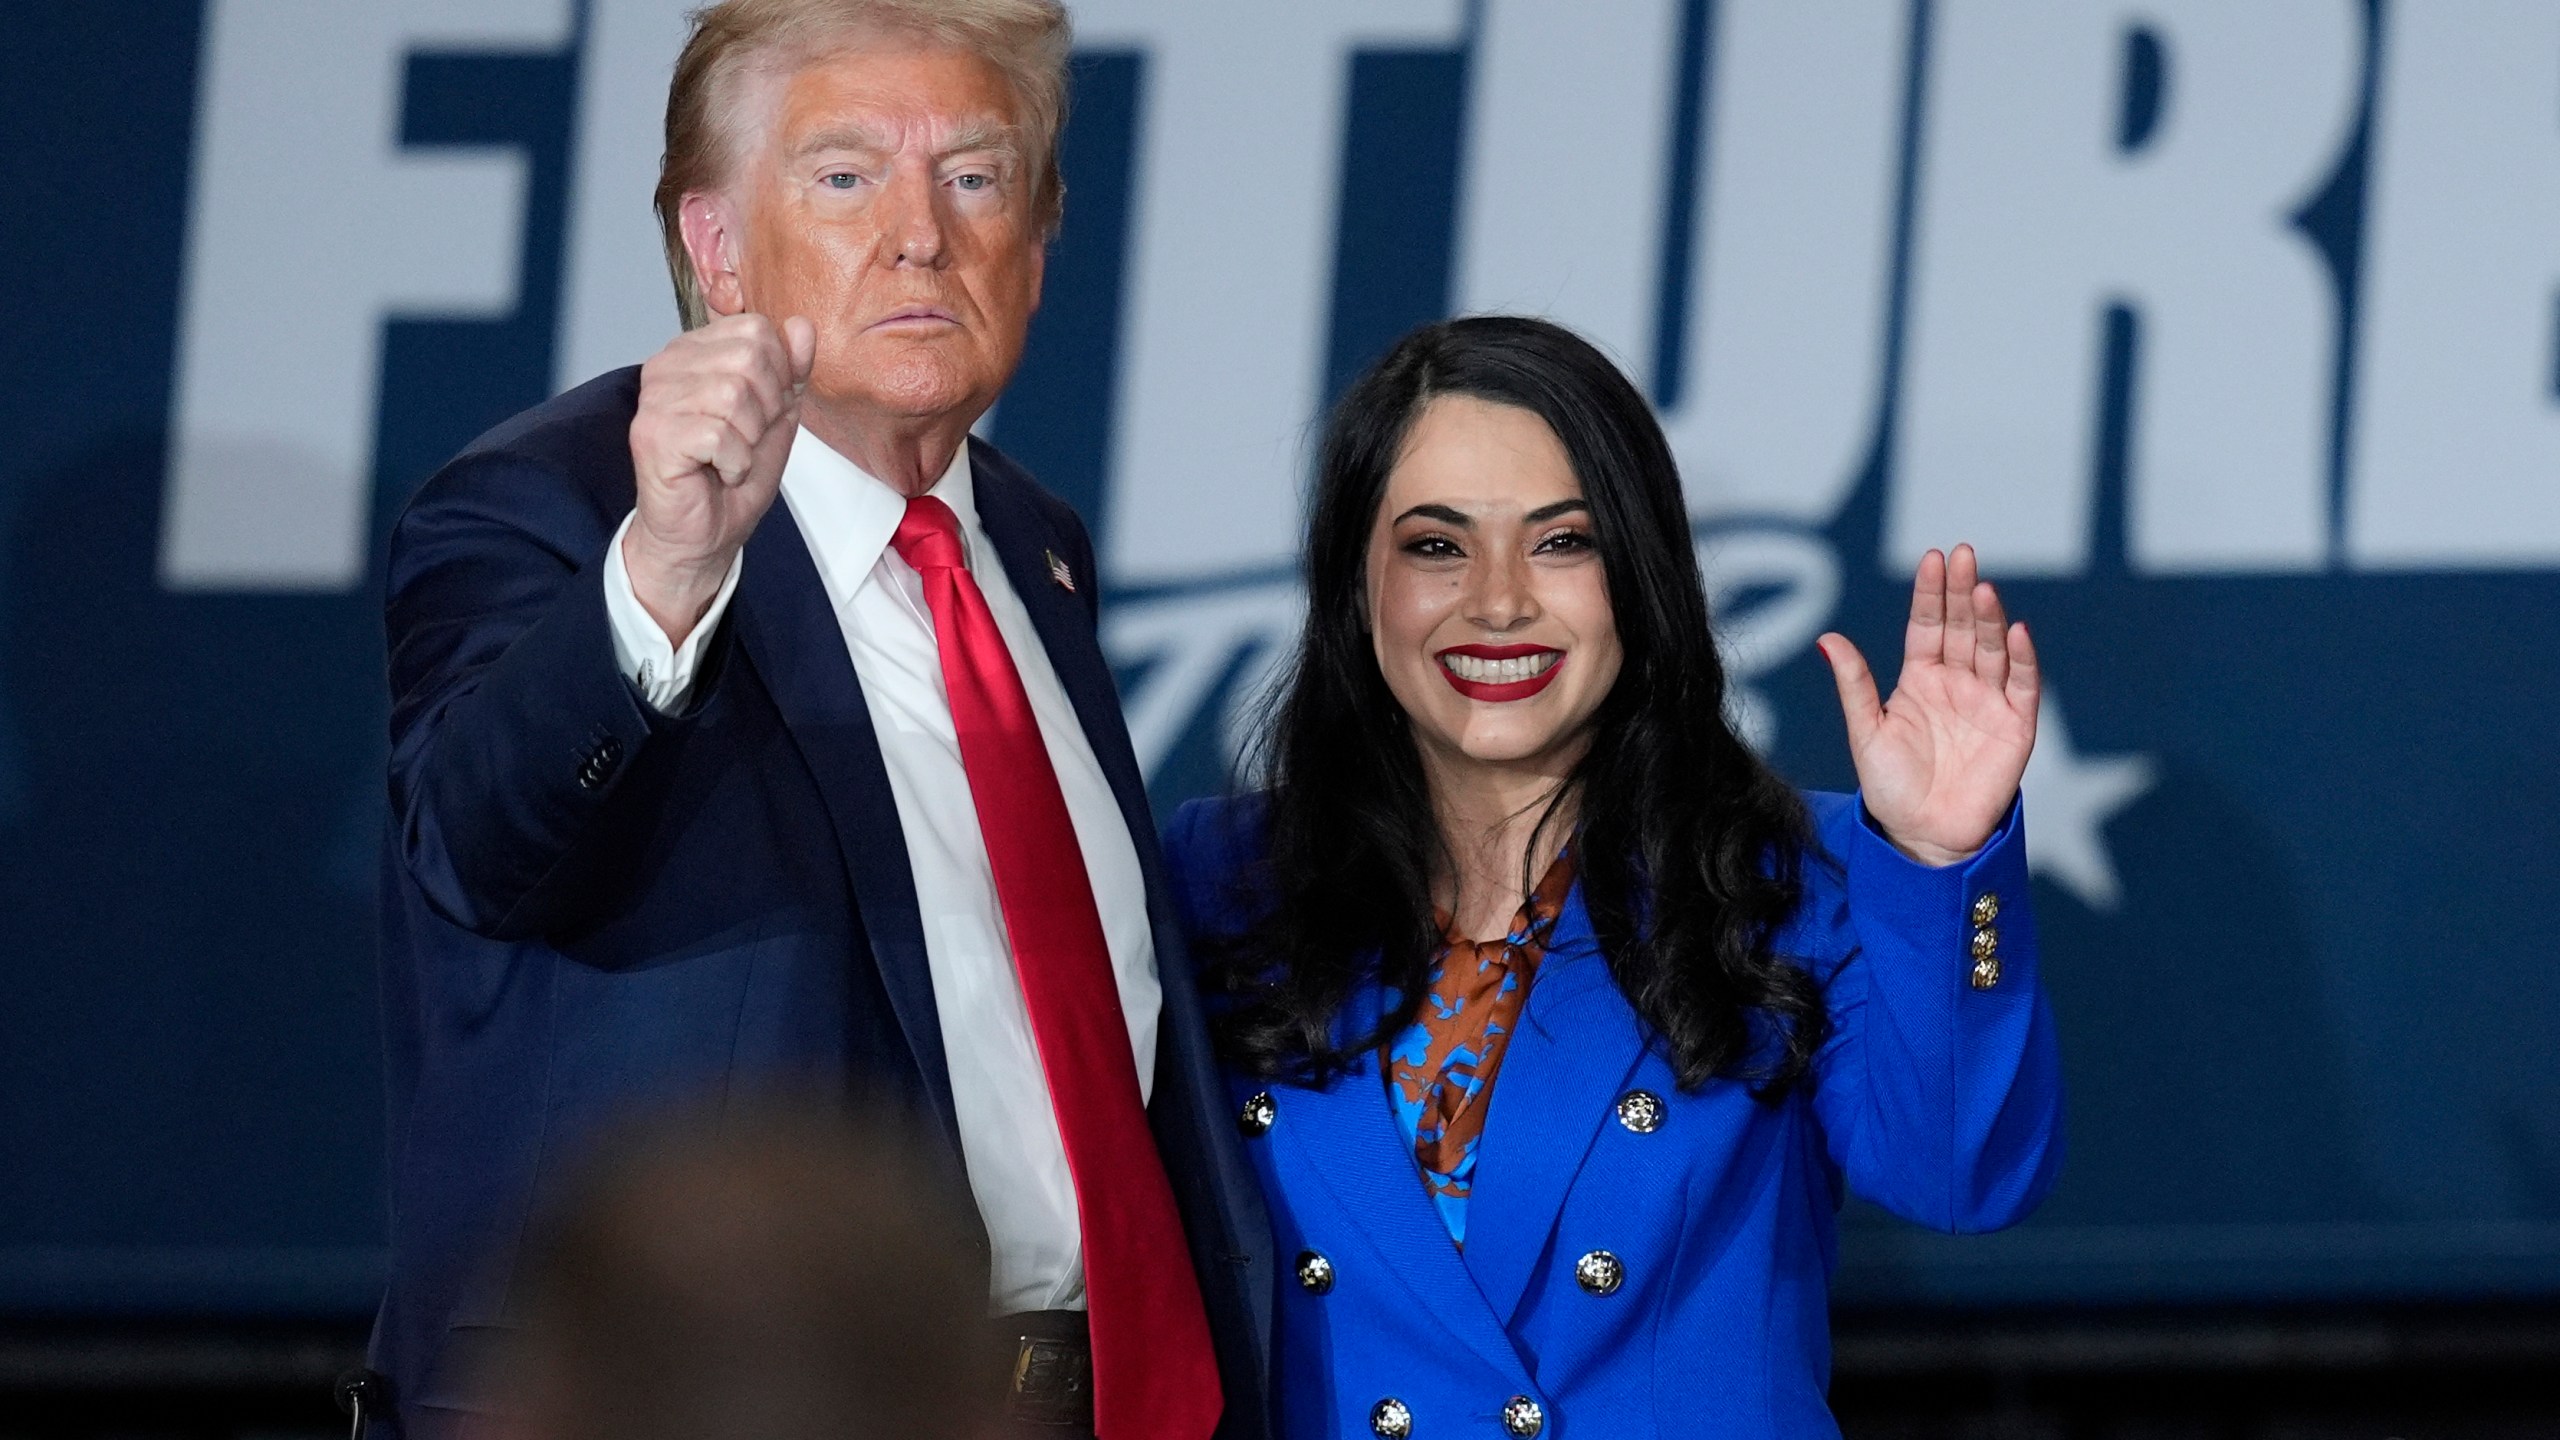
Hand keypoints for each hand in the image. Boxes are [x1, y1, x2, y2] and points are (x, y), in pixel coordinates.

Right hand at [624, 313, 818, 644]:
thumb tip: (801, 325)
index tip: (760, 414)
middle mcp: (666, 364)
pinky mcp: (653, 433)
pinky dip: (734, 463)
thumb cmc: (732, 474)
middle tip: (744, 440)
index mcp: (693, 350)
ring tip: (728, 457)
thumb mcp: (777, 416)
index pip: (757, 329)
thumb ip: (790, 369)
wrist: (704, 533)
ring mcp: (654, 397)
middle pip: (750, 358)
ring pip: (736, 396)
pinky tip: (716, 472)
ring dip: (748, 440)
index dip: (777, 376)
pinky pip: (720, 435)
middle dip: (765, 410)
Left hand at [1815, 544, 2038, 866]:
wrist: (1922, 838)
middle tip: (1963, 554)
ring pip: (1992, 649)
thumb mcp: (1866, 731)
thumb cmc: (1891, 788)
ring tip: (1982, 586)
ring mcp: (1988, 702)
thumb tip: (1827, 637)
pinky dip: (2023, 660)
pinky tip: (2017, 632)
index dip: (1931, 594)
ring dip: (1990, 618)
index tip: (1932, 559)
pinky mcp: (2015, 727)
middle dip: (1962, 592)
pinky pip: (2022, 687)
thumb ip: (1854, 684)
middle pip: (1962, 628)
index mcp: (1920, 679)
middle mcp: (1957, 683)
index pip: (1928, 626)